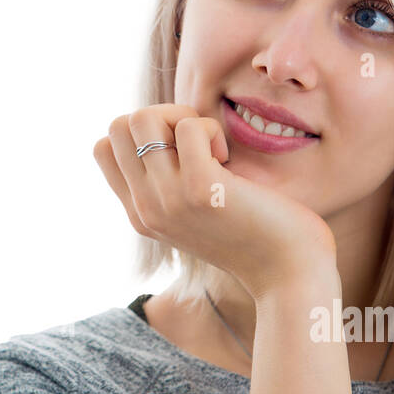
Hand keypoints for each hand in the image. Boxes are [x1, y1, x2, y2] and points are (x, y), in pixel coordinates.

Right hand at [92, 103, 337, 301]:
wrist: (288, 276)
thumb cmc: (255, 236)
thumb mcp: (195, 212)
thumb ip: (171, 182)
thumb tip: (167, 129)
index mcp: (140, 214)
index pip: (104, 148)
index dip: (142, 134)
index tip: (179, 152)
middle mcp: (145, 209)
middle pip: (119, 126)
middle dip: (161, 117)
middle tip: (197, 145)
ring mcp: (167, 200)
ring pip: (140, 118)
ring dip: (182, 118)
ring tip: (210, 149)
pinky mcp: (200, 189)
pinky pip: (189, 126)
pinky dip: (211, 130)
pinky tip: (228, 161)